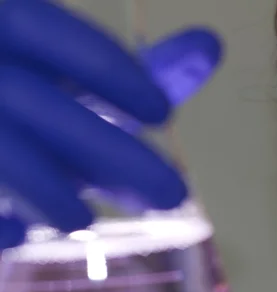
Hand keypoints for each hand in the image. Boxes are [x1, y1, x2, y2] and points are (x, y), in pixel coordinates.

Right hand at [0, 0, 220, 248]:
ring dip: (48, 190)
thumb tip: (211, 45)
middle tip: (174, 196)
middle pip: (34, 102)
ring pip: (0, 152)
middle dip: (111, 152)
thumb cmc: (37, 100)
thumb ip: (140, 70)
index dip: (108, 71)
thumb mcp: (78, 81)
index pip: (48, 31)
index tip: (164, 115)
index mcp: (4, 26)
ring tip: (85, 221)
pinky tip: (15, 236)